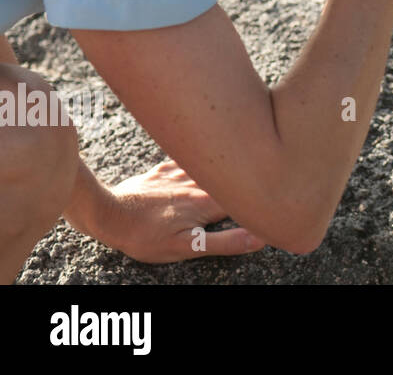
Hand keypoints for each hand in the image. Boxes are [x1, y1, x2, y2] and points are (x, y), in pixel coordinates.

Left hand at [93, 159, 264, 263]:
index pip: (244, 198)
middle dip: (244, 178)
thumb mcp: (185, 247)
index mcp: (208, 202)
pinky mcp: (162, 171)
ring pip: (210, 165)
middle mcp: (198, 183)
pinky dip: (196, 159)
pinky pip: (185, 159)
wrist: (107, 214)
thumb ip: (224, 241)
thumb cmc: (144, 237)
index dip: (259, 198)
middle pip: (230, 178)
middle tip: (262, 175)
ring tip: (237, 163)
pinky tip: (199, 157)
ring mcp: (179, 174)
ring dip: (223, 166)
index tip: (274, 198)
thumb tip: (259, 238)